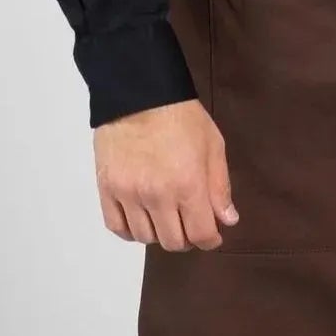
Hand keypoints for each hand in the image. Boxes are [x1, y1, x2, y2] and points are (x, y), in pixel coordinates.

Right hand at [94, 100, 237, 250]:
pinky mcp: (107, 189)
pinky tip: (140, 219)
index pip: (201, 234)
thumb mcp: (213, 146)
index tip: (212, 235)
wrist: (138, 94)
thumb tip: (228, 220)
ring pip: (145, 238)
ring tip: (165, 218)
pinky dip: (130, 231)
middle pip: (173, 242)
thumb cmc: (181, 116)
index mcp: (188, 185)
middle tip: (189, 224)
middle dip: (187, 238)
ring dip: (159, 234)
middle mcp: (157, 196)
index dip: (210, 240)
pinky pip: (117, 227)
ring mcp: (128, 194)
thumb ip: (220, 187)